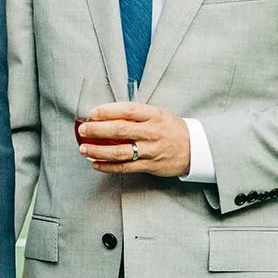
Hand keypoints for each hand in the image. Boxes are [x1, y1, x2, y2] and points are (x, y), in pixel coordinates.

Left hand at [76, 102, 190, 177]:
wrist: (194, 148)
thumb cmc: (171, 129)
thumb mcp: (158, 115)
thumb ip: (136, 115)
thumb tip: (107, 115)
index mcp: (154, 115)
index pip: (128, 110)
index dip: (108, 111)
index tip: (93, 113)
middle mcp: (152, 132)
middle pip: (120, 130)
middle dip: (98, 130)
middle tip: (83, 130)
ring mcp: (151, 150)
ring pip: (120, 152)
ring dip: (98, 151)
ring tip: (84, 149)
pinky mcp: (149, 166)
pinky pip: (125, 168)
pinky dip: (108, 166)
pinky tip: (96, 164)